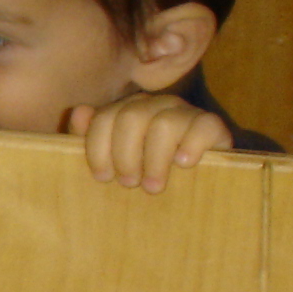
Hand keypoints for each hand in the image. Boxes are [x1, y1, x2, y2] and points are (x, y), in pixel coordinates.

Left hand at [68, 94, 231, 192]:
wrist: (195, 186)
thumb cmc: (145, 174)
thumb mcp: (114, 162)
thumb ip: (91, 139)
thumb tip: (80, 111)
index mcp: (127, 110)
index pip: (105, 118)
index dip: (99, 148)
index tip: (102, 177)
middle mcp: (154, 105)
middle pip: (131, 118)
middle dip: (125, 156)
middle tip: (129, 184)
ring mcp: (185, 112)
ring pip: (164, 123)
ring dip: (155, 160)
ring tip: (153, 186)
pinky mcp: (212, 125)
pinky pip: (203, 126)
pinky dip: (191, 146)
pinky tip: (185, 165)